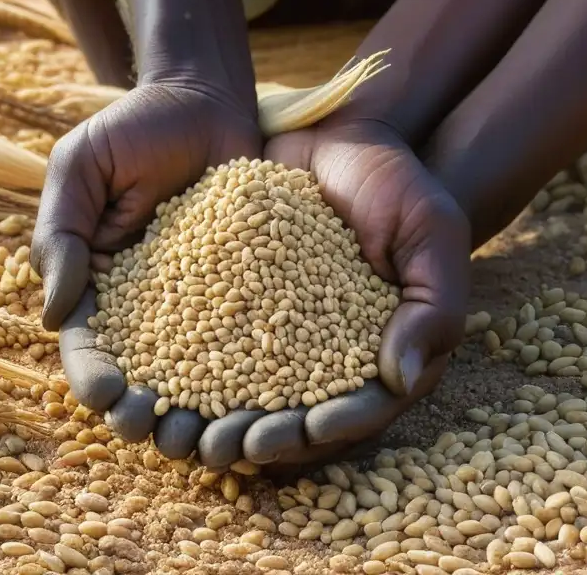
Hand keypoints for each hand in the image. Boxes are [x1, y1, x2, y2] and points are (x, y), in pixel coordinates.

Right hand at [32, 82, 260, 444]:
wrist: (206, 98)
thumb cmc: (134, 128)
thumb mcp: (81, 166)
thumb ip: (60, 232)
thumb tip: (57, 315)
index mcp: (101, 284)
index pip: (90, 343)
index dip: (95, 375)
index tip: (109, 395)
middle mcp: (153, 303)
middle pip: (145, 371)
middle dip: (147, 409)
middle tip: (158, 430)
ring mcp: (206, 298)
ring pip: (202, 367)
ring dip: (201, 408)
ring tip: (211, 434)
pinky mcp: (253, 285)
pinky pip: (256, 330)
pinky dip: (260, 366)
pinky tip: (272, 394)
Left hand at [194, 120, 470, 469]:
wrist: (340, 138)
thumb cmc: (399, 186)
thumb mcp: (430, 233)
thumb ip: (433, 306)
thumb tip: (404, 382)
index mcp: (380, 354)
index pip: (358, 408)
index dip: (331, 427)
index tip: (302, 432)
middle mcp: (325, 357)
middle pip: (294, 416)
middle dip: (260, 438)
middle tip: (223, 448)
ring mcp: (277, 334)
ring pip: (245, 394)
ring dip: (213, 420)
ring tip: (180, 432)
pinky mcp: (235, 305)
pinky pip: (207, 343)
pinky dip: (183, 367)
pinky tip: (153, 380)